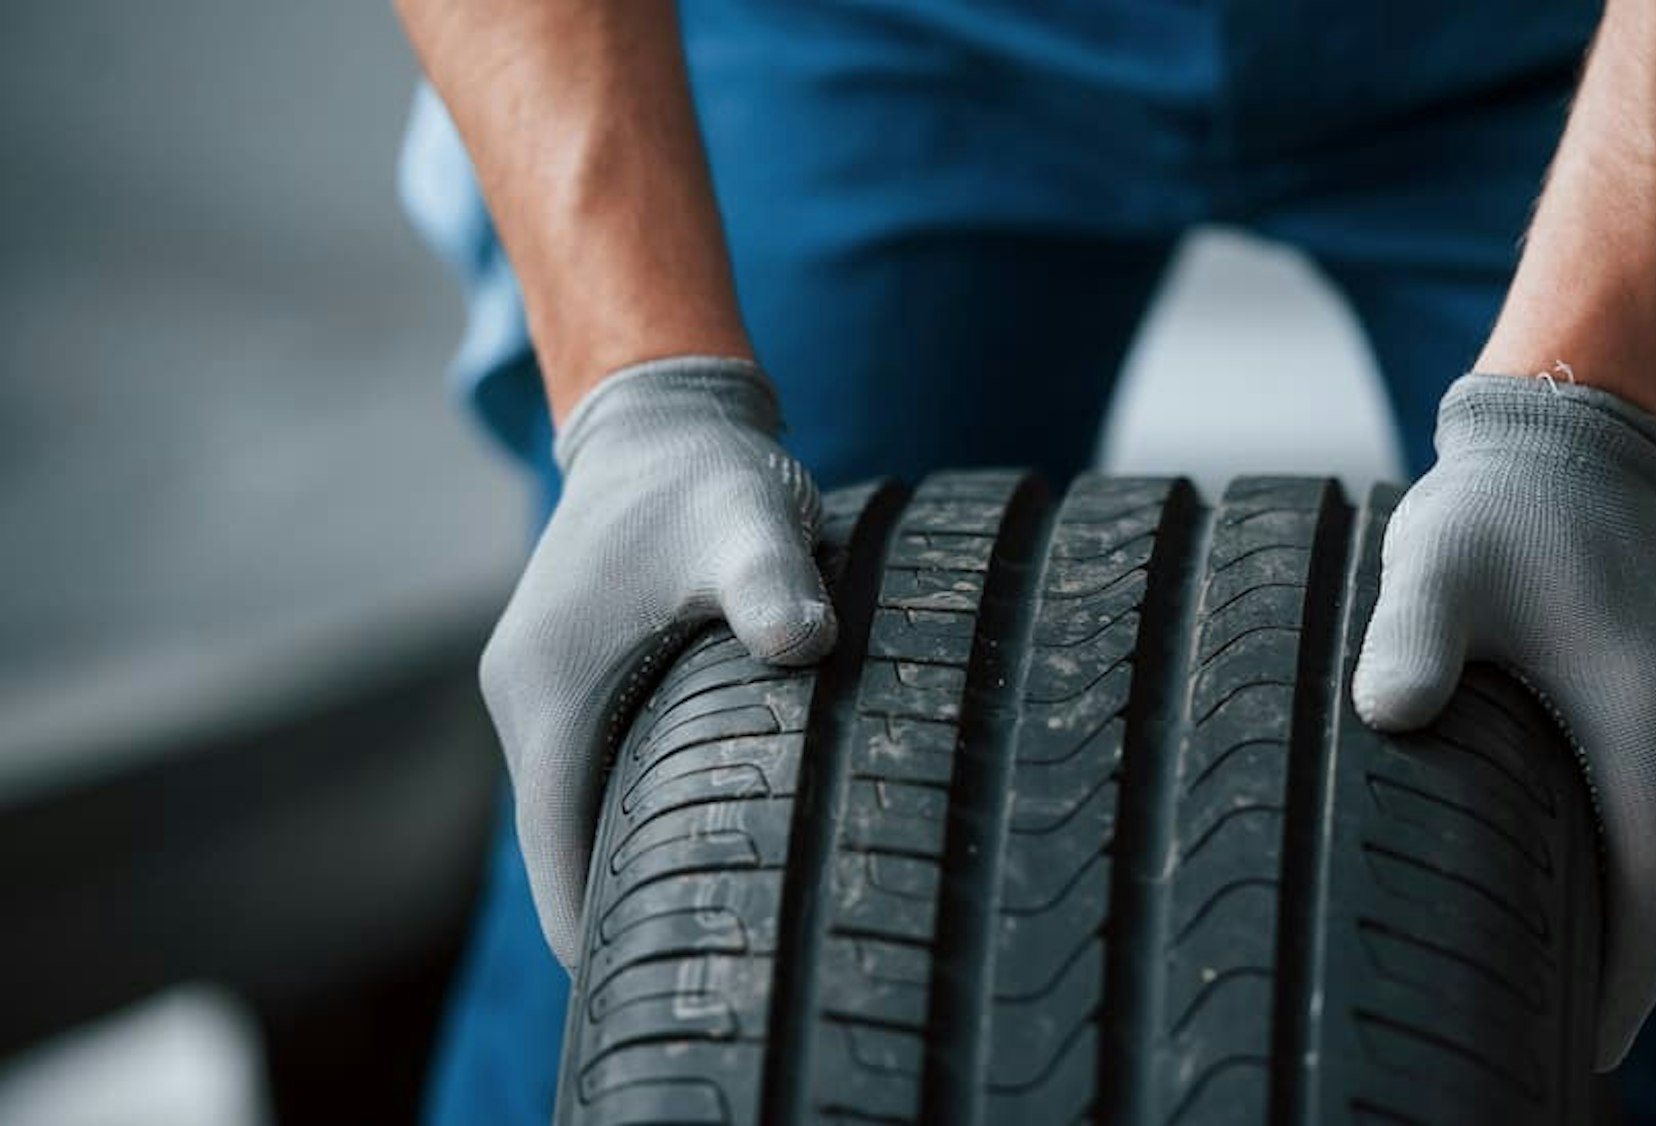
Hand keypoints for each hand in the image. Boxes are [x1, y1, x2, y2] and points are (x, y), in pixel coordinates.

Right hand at [480, 356, 835, 965]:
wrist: (663, 418)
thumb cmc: (703, 477)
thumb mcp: (745, 521)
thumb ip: (771, 584)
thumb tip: (804, 645)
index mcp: (548, 691)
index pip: (556, 858)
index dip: (600, 932)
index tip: (665, 977)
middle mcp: (527, 699)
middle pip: (560, 850)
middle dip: (619, 911)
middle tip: (712, 959)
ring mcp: (544, 688)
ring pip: (574, 813)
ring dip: (625, 863)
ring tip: (711, 916)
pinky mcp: (571, 675)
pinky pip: (590, 773)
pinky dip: (628, 813)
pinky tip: (700, 834)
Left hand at [1352, 373, 1655, 1069]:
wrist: (1571, 430)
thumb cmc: (1498, 503)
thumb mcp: (1438, 565)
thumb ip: (1410, 639)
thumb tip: (1388, 713)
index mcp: (1641, 715)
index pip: (1651, 888)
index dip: (1624, 978)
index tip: (1591, 1049)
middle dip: (1623, 969)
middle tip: (1560, 1041)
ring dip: (1626, 915)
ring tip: (1561, 986)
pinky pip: (1653, 801)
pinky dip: (1625, 858)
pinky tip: (1571, 882)